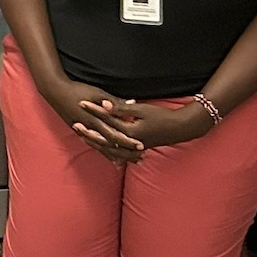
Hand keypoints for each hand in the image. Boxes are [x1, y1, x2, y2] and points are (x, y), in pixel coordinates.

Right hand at [39, 76, 146, 163]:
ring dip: (115, 156)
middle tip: (139, 159)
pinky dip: (103, 153)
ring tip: (128, 163)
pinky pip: (93, 146)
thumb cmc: (77, 89)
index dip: (128, 141)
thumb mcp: (97, 93)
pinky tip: (111, 159)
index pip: (115, 134)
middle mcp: (89, 128)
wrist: (55, 91)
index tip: (141, 146)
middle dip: (125, 152)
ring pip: (102, 148)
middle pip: (110, 145)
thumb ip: (114, 101)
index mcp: (95, 119)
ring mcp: (83, 132)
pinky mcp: (78, 132)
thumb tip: (132, 102)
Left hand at [79, 95, 213, 152]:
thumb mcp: (143, 110)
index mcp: (130, 131)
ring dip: (96, 143)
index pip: (106, 119)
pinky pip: (120, 153)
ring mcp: (133, 148)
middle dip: (89, 131)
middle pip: (104, 138)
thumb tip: (105, 105)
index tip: (81, 102)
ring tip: (83, 138)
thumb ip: (123, 109)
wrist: (182, 128)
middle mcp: (129, 142)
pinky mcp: (137, 149)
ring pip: (110, 148)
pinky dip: (110, 152)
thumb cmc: (163, 116)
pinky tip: (101, 151)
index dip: (93, 110)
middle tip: (75, 124)